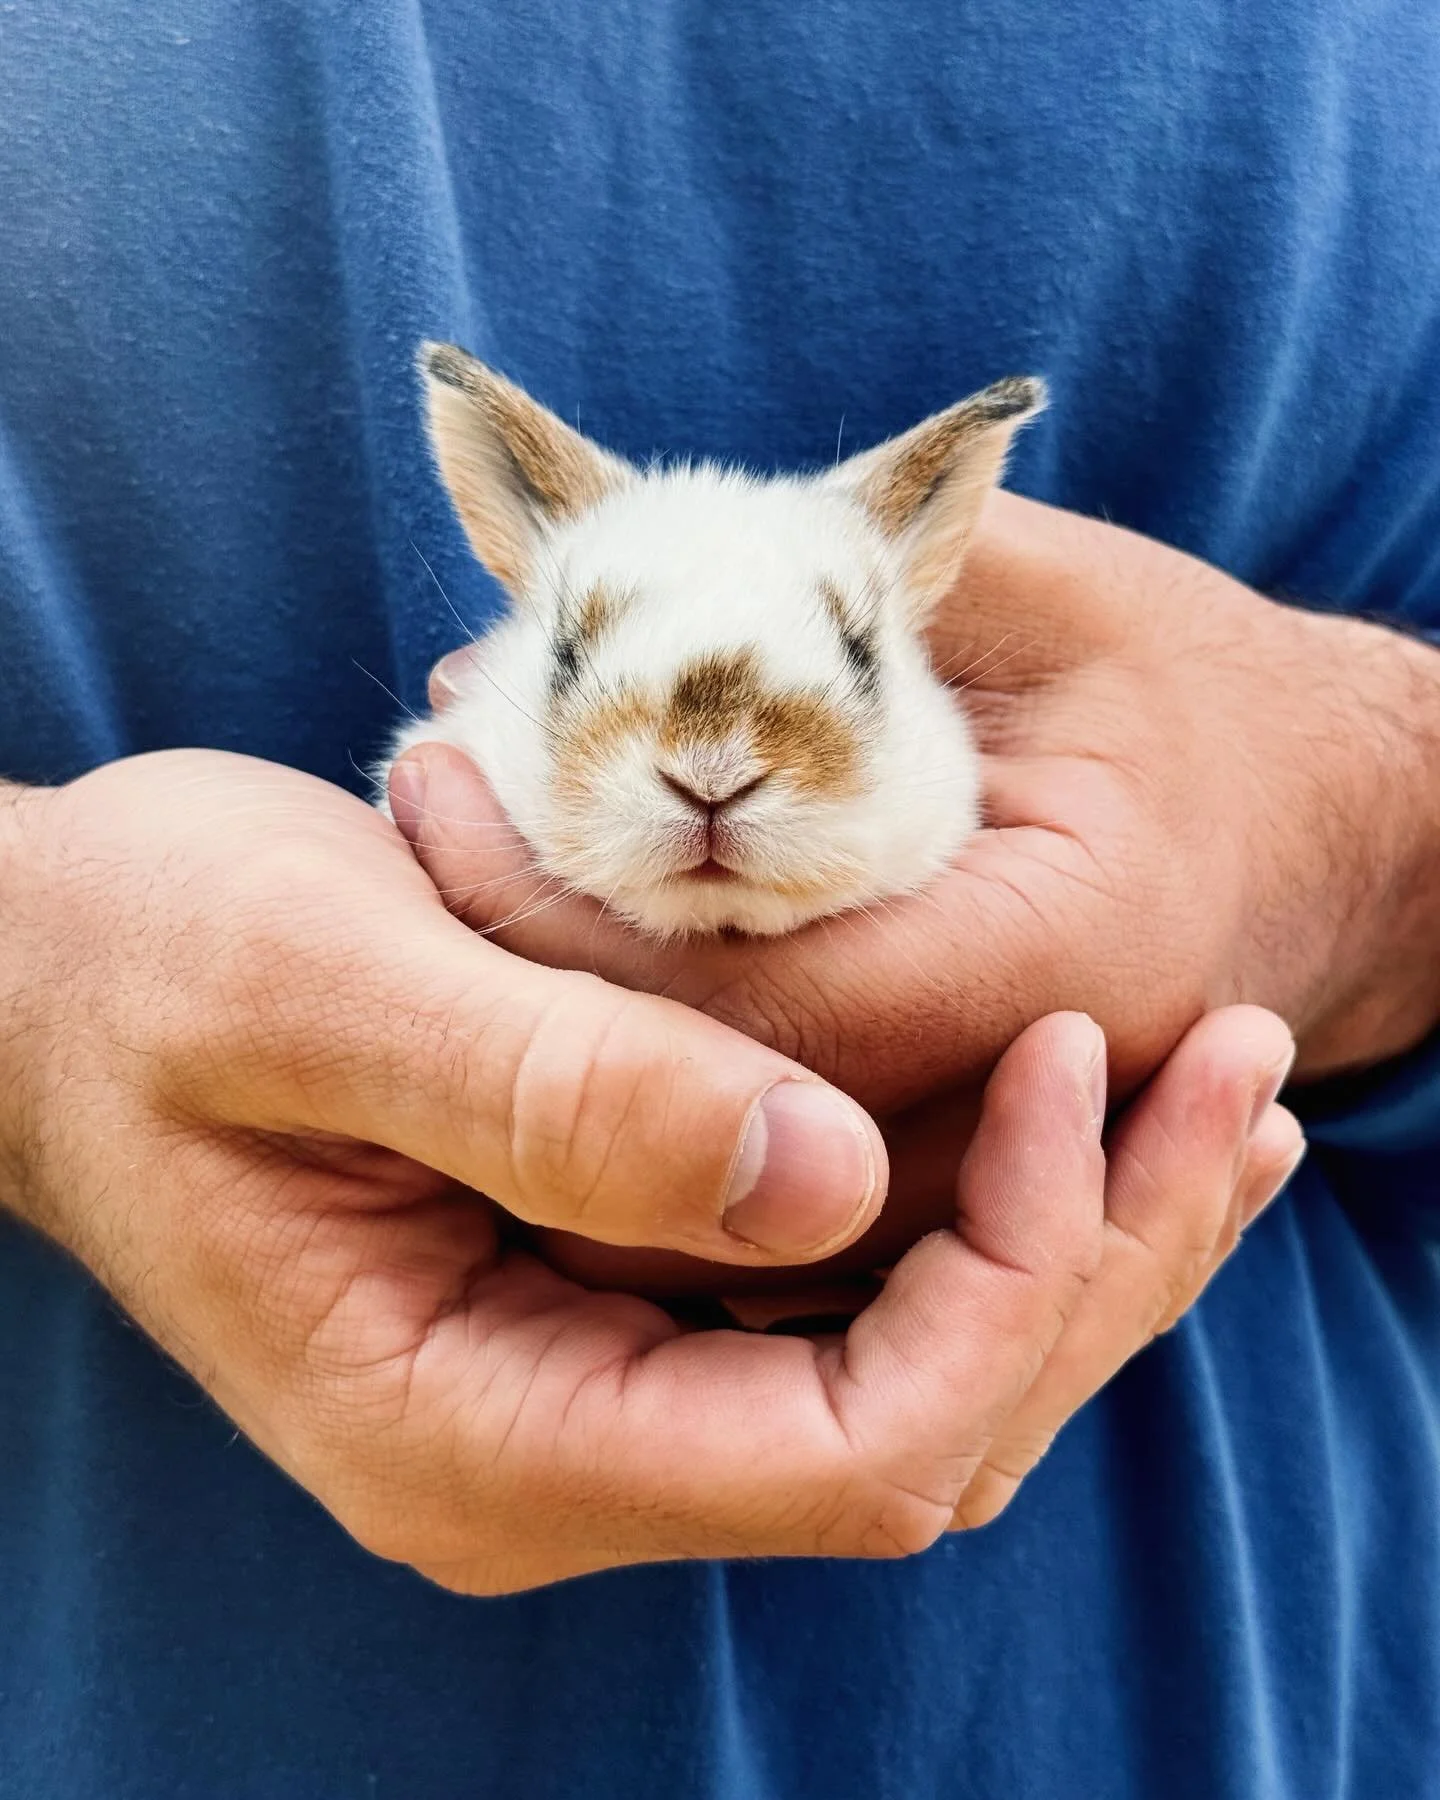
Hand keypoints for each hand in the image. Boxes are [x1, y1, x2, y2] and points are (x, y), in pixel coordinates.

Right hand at [0, 782, 1305, 1587]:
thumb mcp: (314, 988)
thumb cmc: (146, 964)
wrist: (56, 979)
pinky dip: (990, 1195)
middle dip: (1107, 1258)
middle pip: (927, 1425)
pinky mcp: (621, 1288)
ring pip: (918, 1364)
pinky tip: (1085, 1085)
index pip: (844, 1447)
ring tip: (1223, 1082)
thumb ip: (552, 1094)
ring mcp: (598, 1377)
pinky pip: (856, 1287)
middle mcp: (560, 1445)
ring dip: (1083, 1230)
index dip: (1009, 1280)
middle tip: (1245, 1074)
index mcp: (474, 1427)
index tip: (1083, 1066)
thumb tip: (827, 1176)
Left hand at [390, 491, 1438, 1282]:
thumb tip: (610, 608)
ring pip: (716, 1171)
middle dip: (529, 985)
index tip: (436, 789)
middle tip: (407, 838)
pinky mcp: (947, 1163)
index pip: (748, 993)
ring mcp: (982, 1158)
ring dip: (562, 1045)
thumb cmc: (1187, 691)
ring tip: (443, 891)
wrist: (1328, 839)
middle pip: (708, 1108)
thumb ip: (854, 585)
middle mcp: (1016, 1095)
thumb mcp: (1051, 591)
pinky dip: (636, 1078)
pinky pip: (755, 1170)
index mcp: (1050, 949)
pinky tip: (539, 975)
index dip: (561, 908)